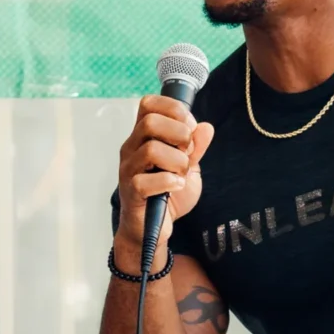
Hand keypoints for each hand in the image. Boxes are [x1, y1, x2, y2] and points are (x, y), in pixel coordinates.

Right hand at [114, 95, 214, 257]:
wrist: (154, 228)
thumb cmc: (167, 195)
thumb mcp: (188, 167)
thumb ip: (196, 147)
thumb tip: (205, 127)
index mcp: (143, 136)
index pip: (148, 104)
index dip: (172, 109)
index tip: (188, 126)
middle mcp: (132, 148)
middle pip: (149, 122)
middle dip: (178, 134)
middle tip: (187, 152)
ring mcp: (128, 169)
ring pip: (151, 149)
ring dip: (177, 161)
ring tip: (181, 173)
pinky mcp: (131, 191)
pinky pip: (147, 181)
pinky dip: (169, 182)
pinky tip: (175, 187)